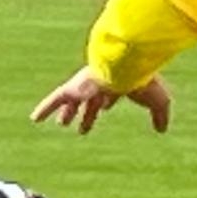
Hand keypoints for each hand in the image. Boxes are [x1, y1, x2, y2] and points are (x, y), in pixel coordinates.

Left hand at [30, 68, 170, 134]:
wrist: (125, 66)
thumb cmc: (142, 82)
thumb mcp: (157, 102)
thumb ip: (159, 116)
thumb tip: (162, 131)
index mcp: (118, 86)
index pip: (110, 97)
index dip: (107, 104)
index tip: (105, 109)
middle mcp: (99, 86)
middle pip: (90, 102)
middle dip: (86, 113)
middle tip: (81, 126)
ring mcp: (83, 87)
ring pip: (72, 103)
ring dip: (67, 114)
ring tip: (62, 124)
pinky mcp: (71, 89)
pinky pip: (53, 100)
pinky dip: (43, 109)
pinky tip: (34, 119)